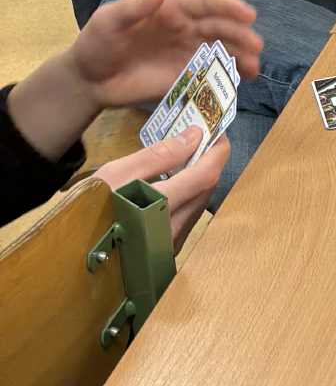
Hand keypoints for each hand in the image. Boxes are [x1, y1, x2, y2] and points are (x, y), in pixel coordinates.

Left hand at [5, 0, 261, 165]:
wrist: (90, 80)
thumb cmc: (96, 43)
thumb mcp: (108, 21)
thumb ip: (133, 7)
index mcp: (170, 8)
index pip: (206, 3)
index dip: (228, 6)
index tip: (248, 15)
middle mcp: (185, 28)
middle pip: (220, 27)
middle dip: (240, 34)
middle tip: (256, 46)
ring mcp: (187, 52)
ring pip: (222, 50)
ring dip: (241, 56)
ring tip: (254, 68)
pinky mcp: (186, 76)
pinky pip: (213, 74)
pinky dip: (230, 76)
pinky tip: (242, 81)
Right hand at [96, 129, 228, 249]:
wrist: (69, 255)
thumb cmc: (89, 208)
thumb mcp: (116, 175)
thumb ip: (157, 155)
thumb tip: (193, 136)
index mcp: (161, 206)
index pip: (206, 175)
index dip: (216, 150)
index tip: (215, 130)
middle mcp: (175, 229)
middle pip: (206, 190)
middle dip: (209, 162)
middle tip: (201, 138)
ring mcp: (172, 243)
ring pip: (198, 204)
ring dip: (199, 179)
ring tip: (188, 156)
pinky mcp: (167, 251)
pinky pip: (187, 217)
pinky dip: (187, 196)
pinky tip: (175, 184)